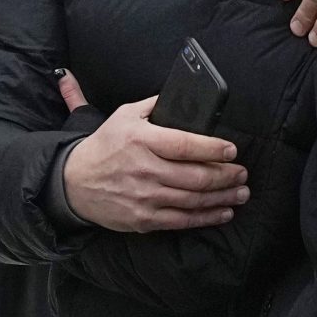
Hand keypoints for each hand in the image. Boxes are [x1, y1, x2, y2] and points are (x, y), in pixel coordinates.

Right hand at [57, 86, 246, 231]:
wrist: (74, 182)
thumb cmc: (104, 146)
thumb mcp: (124, 116)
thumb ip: (154, 106)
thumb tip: (184, 97)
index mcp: (141, 140)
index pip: (185, 145)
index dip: (213, 149)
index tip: (232, 151)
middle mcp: (144, 170)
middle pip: (196, 176)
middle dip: (226, 176)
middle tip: (242, 173)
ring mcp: (144, 197)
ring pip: (193, 200)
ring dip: (222, 197)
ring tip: (241, 192)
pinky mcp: (144, 218)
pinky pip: (182, 220)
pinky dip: (206, 217)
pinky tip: (223, 211)